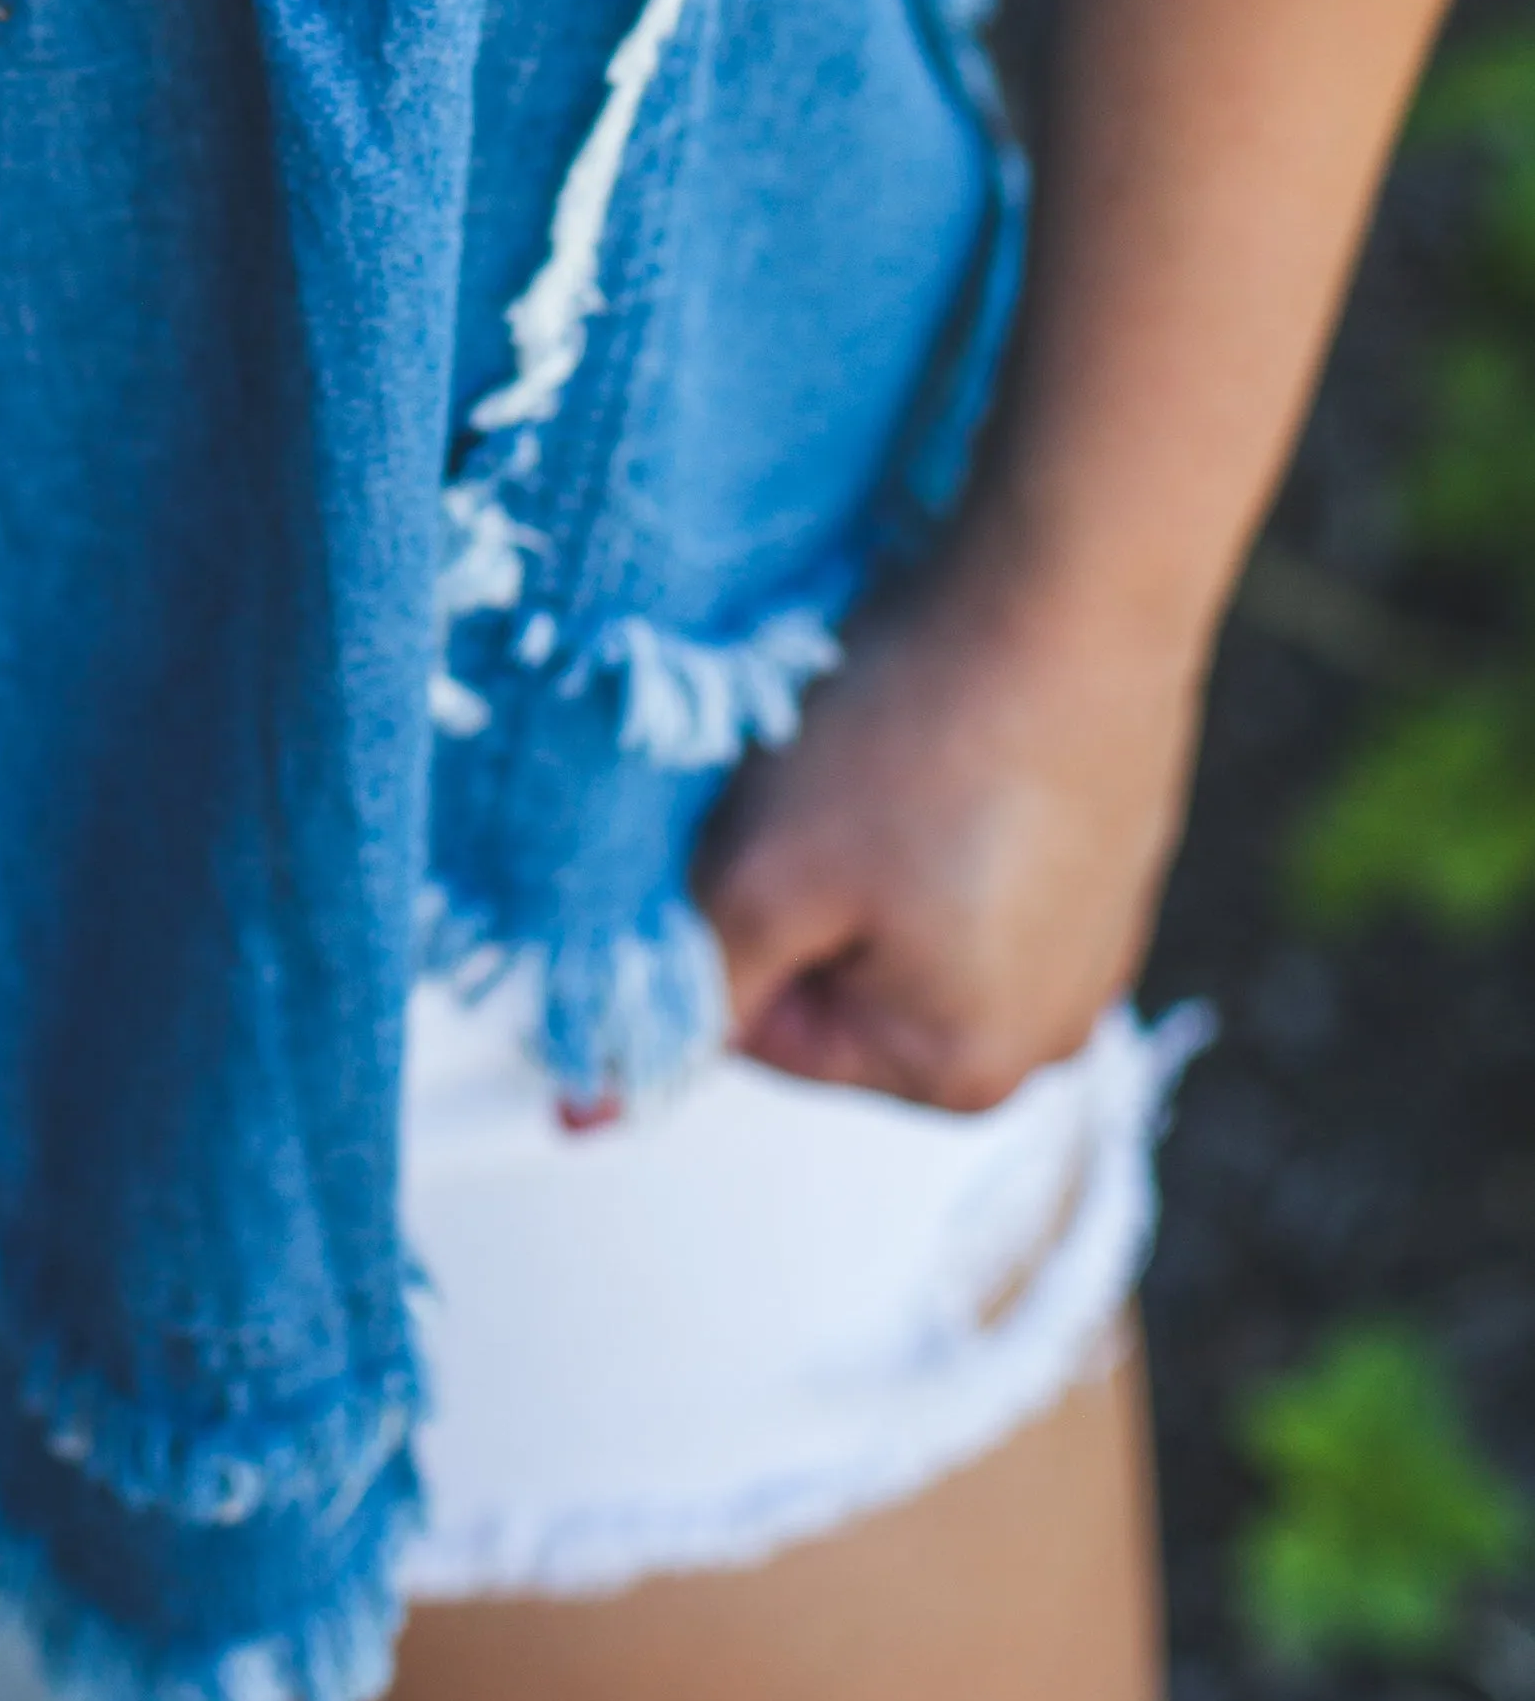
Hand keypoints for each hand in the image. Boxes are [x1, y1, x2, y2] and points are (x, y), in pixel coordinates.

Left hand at [696, 534, 1210, 1110]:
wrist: (1072, 587)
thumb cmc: (928, 734)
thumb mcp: (764, 877)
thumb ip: (690, 991)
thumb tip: (594, 1113)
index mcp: (962, 1072)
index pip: (766, 1029)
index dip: (725, 918)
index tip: (739, 833)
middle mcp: (1048, 1032)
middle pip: (843, 975)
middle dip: (803, 882)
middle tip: (812, 783)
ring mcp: (1089, 944)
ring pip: (904, 910)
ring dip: (865, 839)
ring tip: (881, 748)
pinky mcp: (1106, 855)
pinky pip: (975, 854)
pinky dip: (936, 799)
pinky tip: (938, 730)